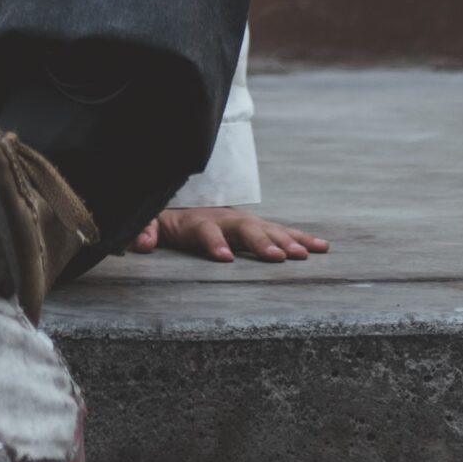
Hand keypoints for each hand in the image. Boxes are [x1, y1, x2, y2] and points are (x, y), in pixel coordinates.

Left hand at [130, 208, 328, 264]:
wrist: (185, 203)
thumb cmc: (168, 221)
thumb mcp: (152, 224)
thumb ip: (146, 230)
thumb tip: (140, 242)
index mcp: (197, 222)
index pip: (205, 231)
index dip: (214, 243)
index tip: (224, 258)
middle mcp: (225, 218)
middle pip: (244, 228)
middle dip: (260, 242)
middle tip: (278, 257)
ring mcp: (244, 221)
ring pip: (268, 228)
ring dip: (286, 240)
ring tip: (304, 255)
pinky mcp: (258, 227)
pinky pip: (282, 230)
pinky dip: (301, 238)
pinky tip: (322, 247)